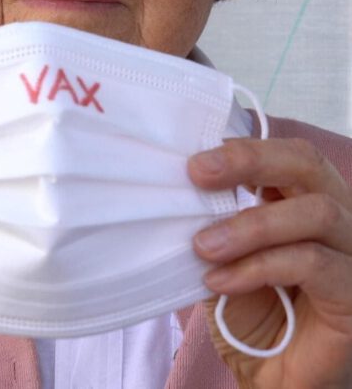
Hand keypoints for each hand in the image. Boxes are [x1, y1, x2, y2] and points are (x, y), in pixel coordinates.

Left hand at [188, 138, 351, 388]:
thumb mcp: (224, 262)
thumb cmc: (250, 317)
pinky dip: (259, 266)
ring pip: (315, 212)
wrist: (271, 379)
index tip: (195, 161)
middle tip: (198, 172)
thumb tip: (179, 192)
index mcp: (303, 207)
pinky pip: (312, 263)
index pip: (288, 157)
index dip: (246, 150)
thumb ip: (216, 226)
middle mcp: (337, 223)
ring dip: (249, 225)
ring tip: (202, 246)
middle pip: (308, 166)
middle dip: (250, 161)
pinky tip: (220, 281)